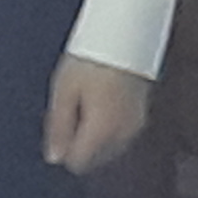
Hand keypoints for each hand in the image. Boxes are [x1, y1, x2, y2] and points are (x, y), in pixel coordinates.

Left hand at [42, 56, 152, 176]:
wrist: (126, 35)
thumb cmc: (90, 60)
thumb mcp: (64, 91)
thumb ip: (59, 127)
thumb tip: (54, 158)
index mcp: (102, 130)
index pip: (79, 162)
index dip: (64, 148)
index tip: (59, 122)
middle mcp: (123, 134)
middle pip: (94, 158)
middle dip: (79, 141)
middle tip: (72, 106)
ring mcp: (136, 125)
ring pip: (108, 148)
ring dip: (94, 135)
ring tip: (86, 99)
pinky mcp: (142, 116)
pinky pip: (119, 134)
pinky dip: (107, 126)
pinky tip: (99, 100)